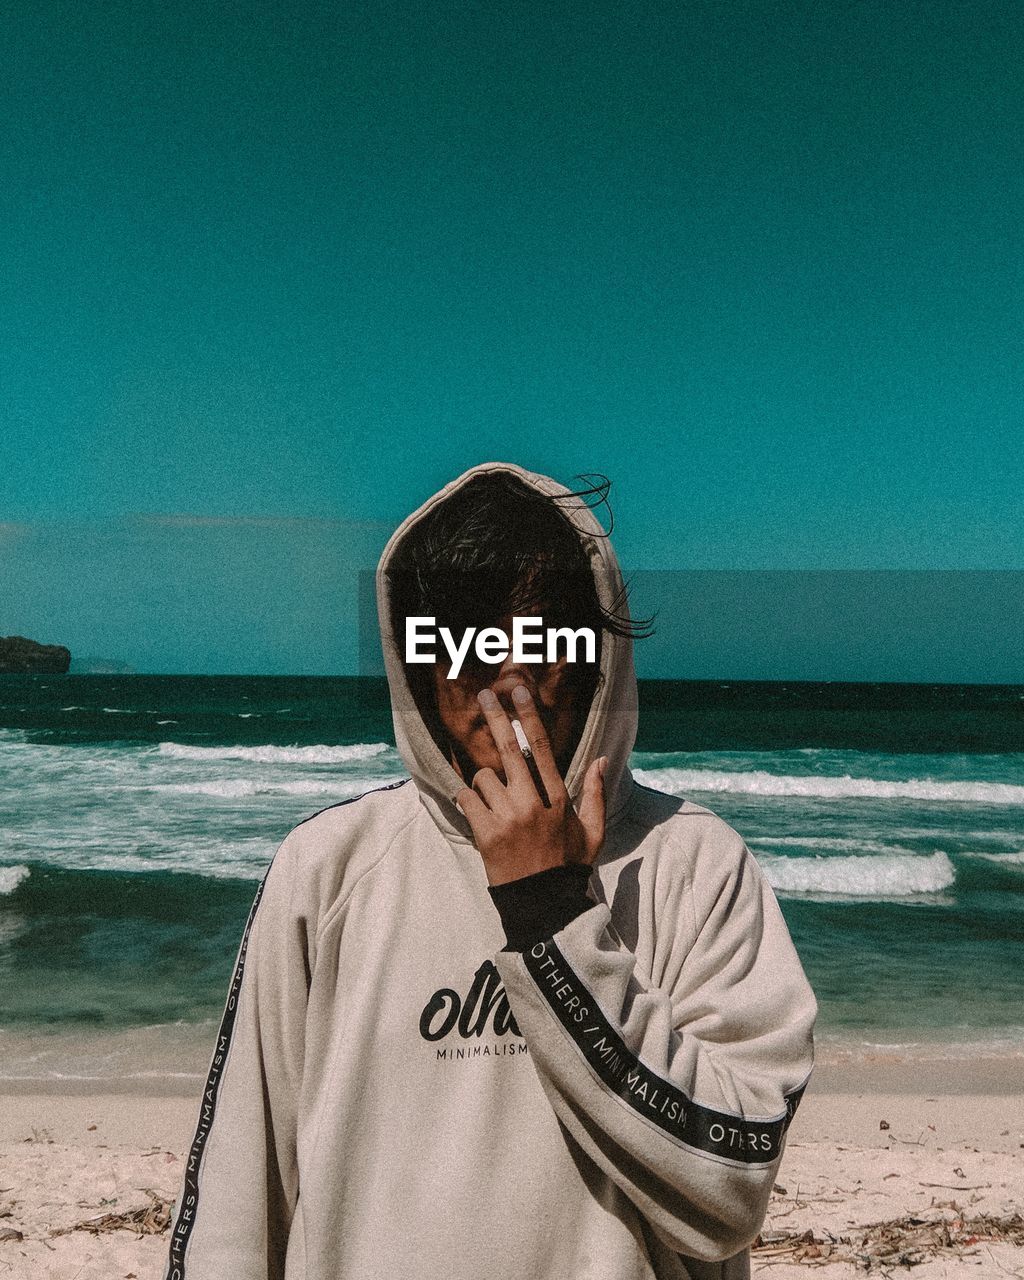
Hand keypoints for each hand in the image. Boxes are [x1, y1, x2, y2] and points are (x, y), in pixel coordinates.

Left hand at [455, 684, 606, 885]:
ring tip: (494, 804)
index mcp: (558, 800)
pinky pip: (466, 800)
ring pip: (484, 778)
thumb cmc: (569, 866)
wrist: (544, 905)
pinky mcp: (485, 834)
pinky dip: (467, 799)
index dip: (529, 717)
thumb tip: (601, 760)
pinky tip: (476, 809)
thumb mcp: (593, 833)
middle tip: (484, 696)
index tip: (518, 693)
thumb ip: (595, 794)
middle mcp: (532, 804)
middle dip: (495, 719)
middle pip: (509, 750)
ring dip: (484, 784)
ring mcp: (507, 819)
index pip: (542, 749)